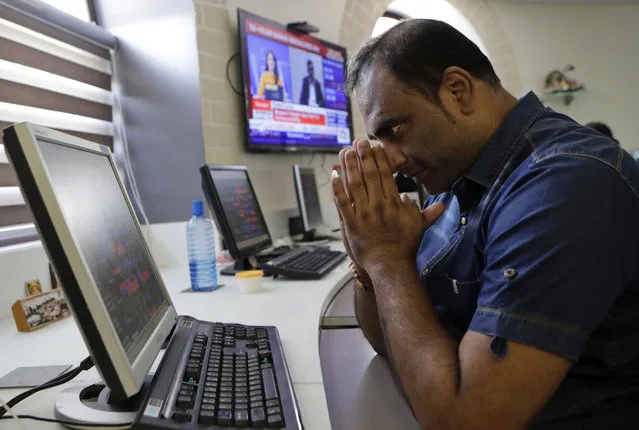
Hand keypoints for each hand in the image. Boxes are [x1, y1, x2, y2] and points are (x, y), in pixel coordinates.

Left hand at [332, 140, 444, 272]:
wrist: (390, 266)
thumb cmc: (404, 247)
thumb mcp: (419, 227)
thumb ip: (425, 213)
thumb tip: (436, 203)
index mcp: (393, 203)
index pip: (385, 175)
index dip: (379, 159)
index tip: (375, 146)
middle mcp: (378, 204)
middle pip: (369, 175)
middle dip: (364, 157)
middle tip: (359, 142)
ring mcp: (363, 213)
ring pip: (354, 184)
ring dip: (349, 166)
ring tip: (346, 151)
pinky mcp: (351, 223)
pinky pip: (342, 203)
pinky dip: (338, 189)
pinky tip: (334, 175)